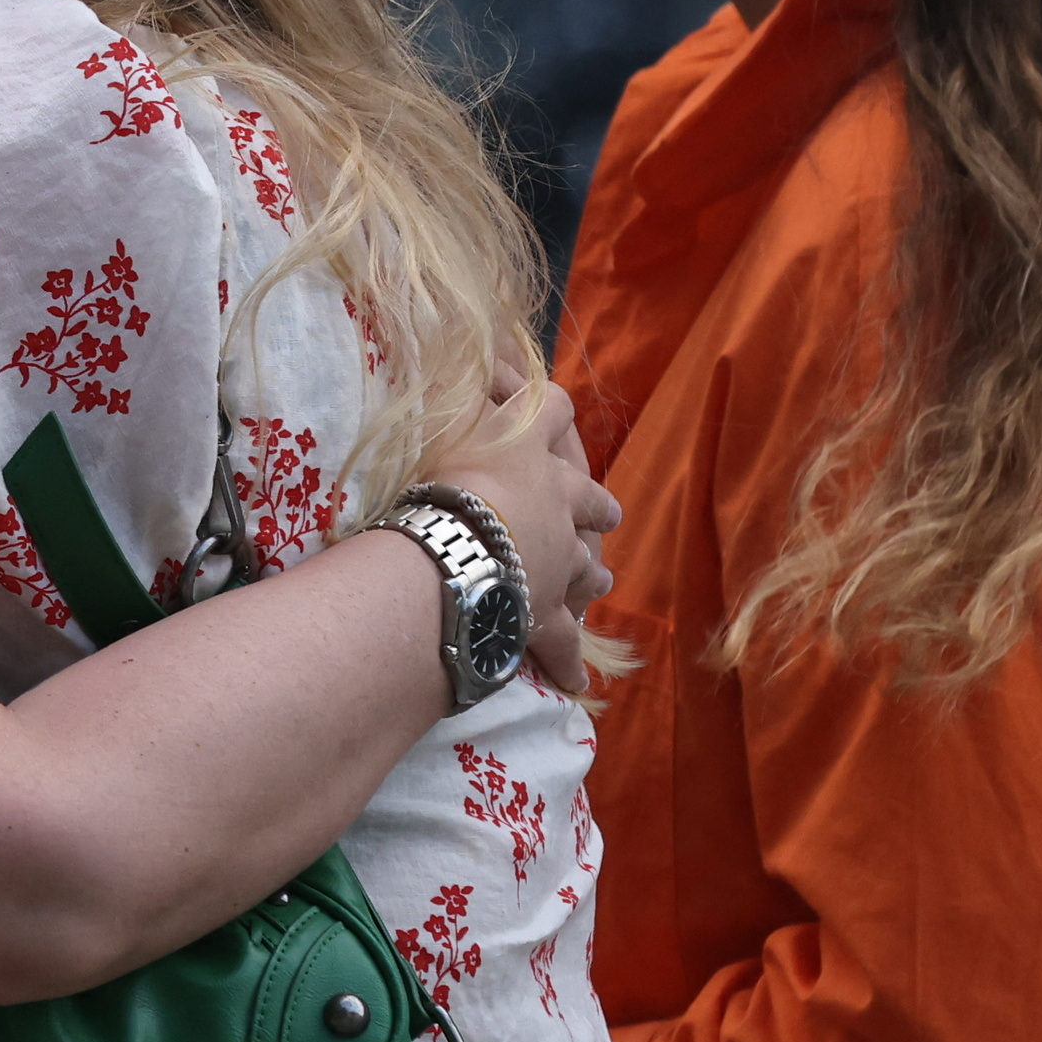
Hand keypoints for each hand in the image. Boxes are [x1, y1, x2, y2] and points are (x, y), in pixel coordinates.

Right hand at [425, 378, 620, 692]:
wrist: (457, 549)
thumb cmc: (437, 479)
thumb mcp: (441, 420)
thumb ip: (451, 393)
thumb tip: (457, 358)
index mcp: (530, 450)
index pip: (551, 411)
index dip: (550, 409)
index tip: (551, 408)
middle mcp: (559, 501)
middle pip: (589, 496)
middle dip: (593, 504)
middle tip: (604, 511)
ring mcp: (561, 559)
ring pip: (587, 567)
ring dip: (590, 574)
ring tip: (600, 583)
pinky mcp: (549, 613)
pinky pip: (563, 643)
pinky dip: (569, 662)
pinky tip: (577, 683)